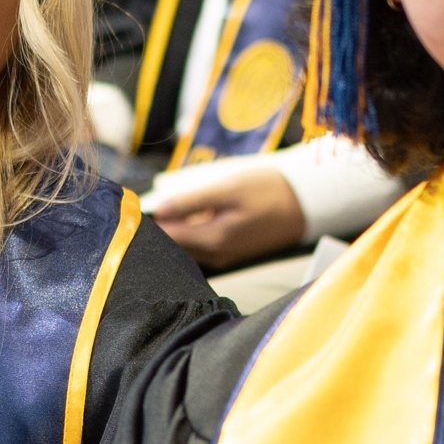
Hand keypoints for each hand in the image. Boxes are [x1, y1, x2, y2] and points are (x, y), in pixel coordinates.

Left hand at [147, 161, 306, 270]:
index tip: (136, 204)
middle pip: (175, 243)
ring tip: (172, 205)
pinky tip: (194, 213)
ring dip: (177, 227)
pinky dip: (193, 230)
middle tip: (147, 203)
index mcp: (212, 241)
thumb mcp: (228, 189)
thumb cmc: (268, 191)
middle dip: (162, 225)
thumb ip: (192, 202)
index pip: (167, 236)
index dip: (150, 220)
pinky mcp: (233, 250)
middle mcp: (216, 255)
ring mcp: (225, 255)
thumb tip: (158, 211)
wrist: (307, 204)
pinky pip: (202, 243)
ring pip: (188, 245)